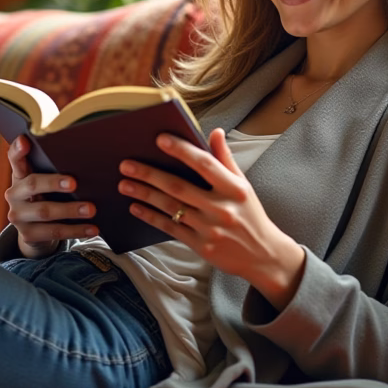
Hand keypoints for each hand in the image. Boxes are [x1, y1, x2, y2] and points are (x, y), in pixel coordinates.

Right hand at [5, 136, 97, 257]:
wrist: (37, 231)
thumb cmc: (47, 197)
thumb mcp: (46, 182)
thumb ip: (54, 171)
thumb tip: (85, 160)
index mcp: (20, 175)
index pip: (15, 158)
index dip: (18, 149)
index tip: (25, 140)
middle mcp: (14, 194)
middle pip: (33, 184)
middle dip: (54, 183)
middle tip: (75, 183)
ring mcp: (18, 215)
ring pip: (44, 212)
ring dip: (70, 210)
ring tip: (91, 209)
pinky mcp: (27, 234)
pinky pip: (54, 232)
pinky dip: (75, 230)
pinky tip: (92, 228)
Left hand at [118, 128, 306, 308]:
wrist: (263, 255)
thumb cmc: (250, 215)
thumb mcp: (243, 186)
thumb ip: (226, 159)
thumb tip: (215, 132)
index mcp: (234, 188)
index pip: (204, 164)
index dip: (181, 150)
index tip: (160, 139)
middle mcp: (222, 207)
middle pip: (179, 186)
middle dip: (150, 174)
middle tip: (126, 165)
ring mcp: (210, 228)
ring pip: (171, 207)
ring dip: (145, 194)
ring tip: (125, 184)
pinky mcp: (201, 246)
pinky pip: (171, 228)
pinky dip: (151, 217)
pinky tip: (136, 207)